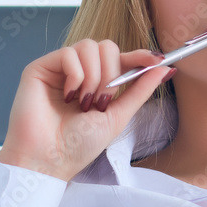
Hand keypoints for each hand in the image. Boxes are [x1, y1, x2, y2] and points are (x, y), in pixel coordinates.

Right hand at [0, 39, 175, 180]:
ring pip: (89, 46)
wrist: (49, 160)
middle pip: (106, 46)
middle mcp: (79, 72)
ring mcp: (60, 69)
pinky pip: (68, 53)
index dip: (139, 56)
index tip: (157, 59)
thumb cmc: (79, 146)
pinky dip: (75, 76)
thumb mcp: (117, 117)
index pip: (121, 59)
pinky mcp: (41, 67)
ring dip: (94, 76)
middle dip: (111, 73)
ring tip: (84, 102)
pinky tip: (68, 96)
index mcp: (97, 84)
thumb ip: (139, 90)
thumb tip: (165, 68)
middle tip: (102, 101)